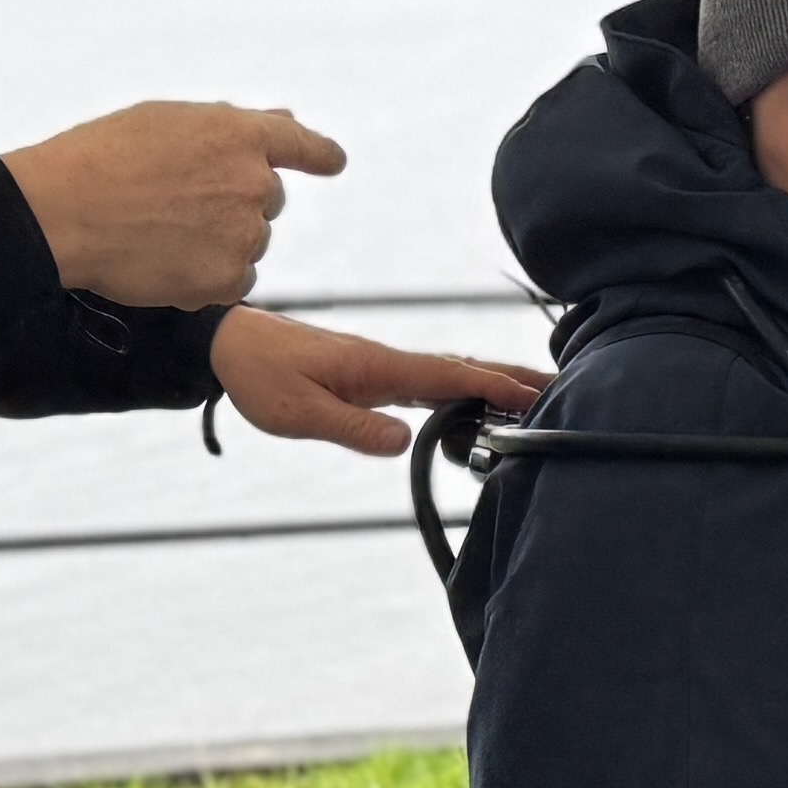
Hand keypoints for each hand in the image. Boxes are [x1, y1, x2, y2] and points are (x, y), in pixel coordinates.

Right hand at [0, 101, 342, 307]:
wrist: (61, 212)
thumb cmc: (101, 159)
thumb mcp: (167, 120)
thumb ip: (231, 126)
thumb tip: (286, 120)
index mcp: (239, 133)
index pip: (299, 142)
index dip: (319, 153)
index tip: (334, 161)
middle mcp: (253, 181)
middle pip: (269, 200)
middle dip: (236, 203)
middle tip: (178, 206)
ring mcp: (244, 232)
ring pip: (251, 243)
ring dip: (220, 243)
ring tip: (160, 234)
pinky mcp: (227, 278)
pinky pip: (235, 282)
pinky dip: (208, 280)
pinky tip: (165, 265)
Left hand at [208, 306, 546, 459]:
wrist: (229, 345)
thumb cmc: (259, 376)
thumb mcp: (297, 412)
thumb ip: (352, 427)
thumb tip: (405, 442)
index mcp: (377, 367)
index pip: (449, 376)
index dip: (494, 386)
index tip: (534, 395)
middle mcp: (388, 362)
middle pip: (462, 368)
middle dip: (510, 379)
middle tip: (558, 389)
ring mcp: (381, 367)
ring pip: (449, 372)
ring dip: (492, 380)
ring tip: (532, 395)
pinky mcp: (370, 374)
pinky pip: (428, 379)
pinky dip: (462, 385)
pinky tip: (473, 400)